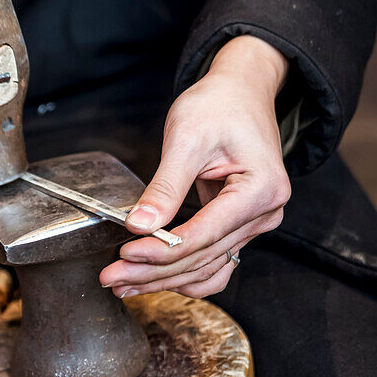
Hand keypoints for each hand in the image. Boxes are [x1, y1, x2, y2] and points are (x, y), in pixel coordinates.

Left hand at [99, 35, 290, 297]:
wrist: (241, 92)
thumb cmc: (220, 105)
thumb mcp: (187, 138)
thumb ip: (165, 186)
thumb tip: (139, 225)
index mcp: (260, 189)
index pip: (203, 235)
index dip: (161, 251)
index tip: (124, 256)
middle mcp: (264, 213)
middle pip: (203, 257)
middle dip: (153, 271)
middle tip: (112, 277)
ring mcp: (255, 223)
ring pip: (207, 266)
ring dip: (165, 279)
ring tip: (125, 285)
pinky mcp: (240, 225)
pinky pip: (214, 260)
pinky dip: (184, 273)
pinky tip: (154, 279)